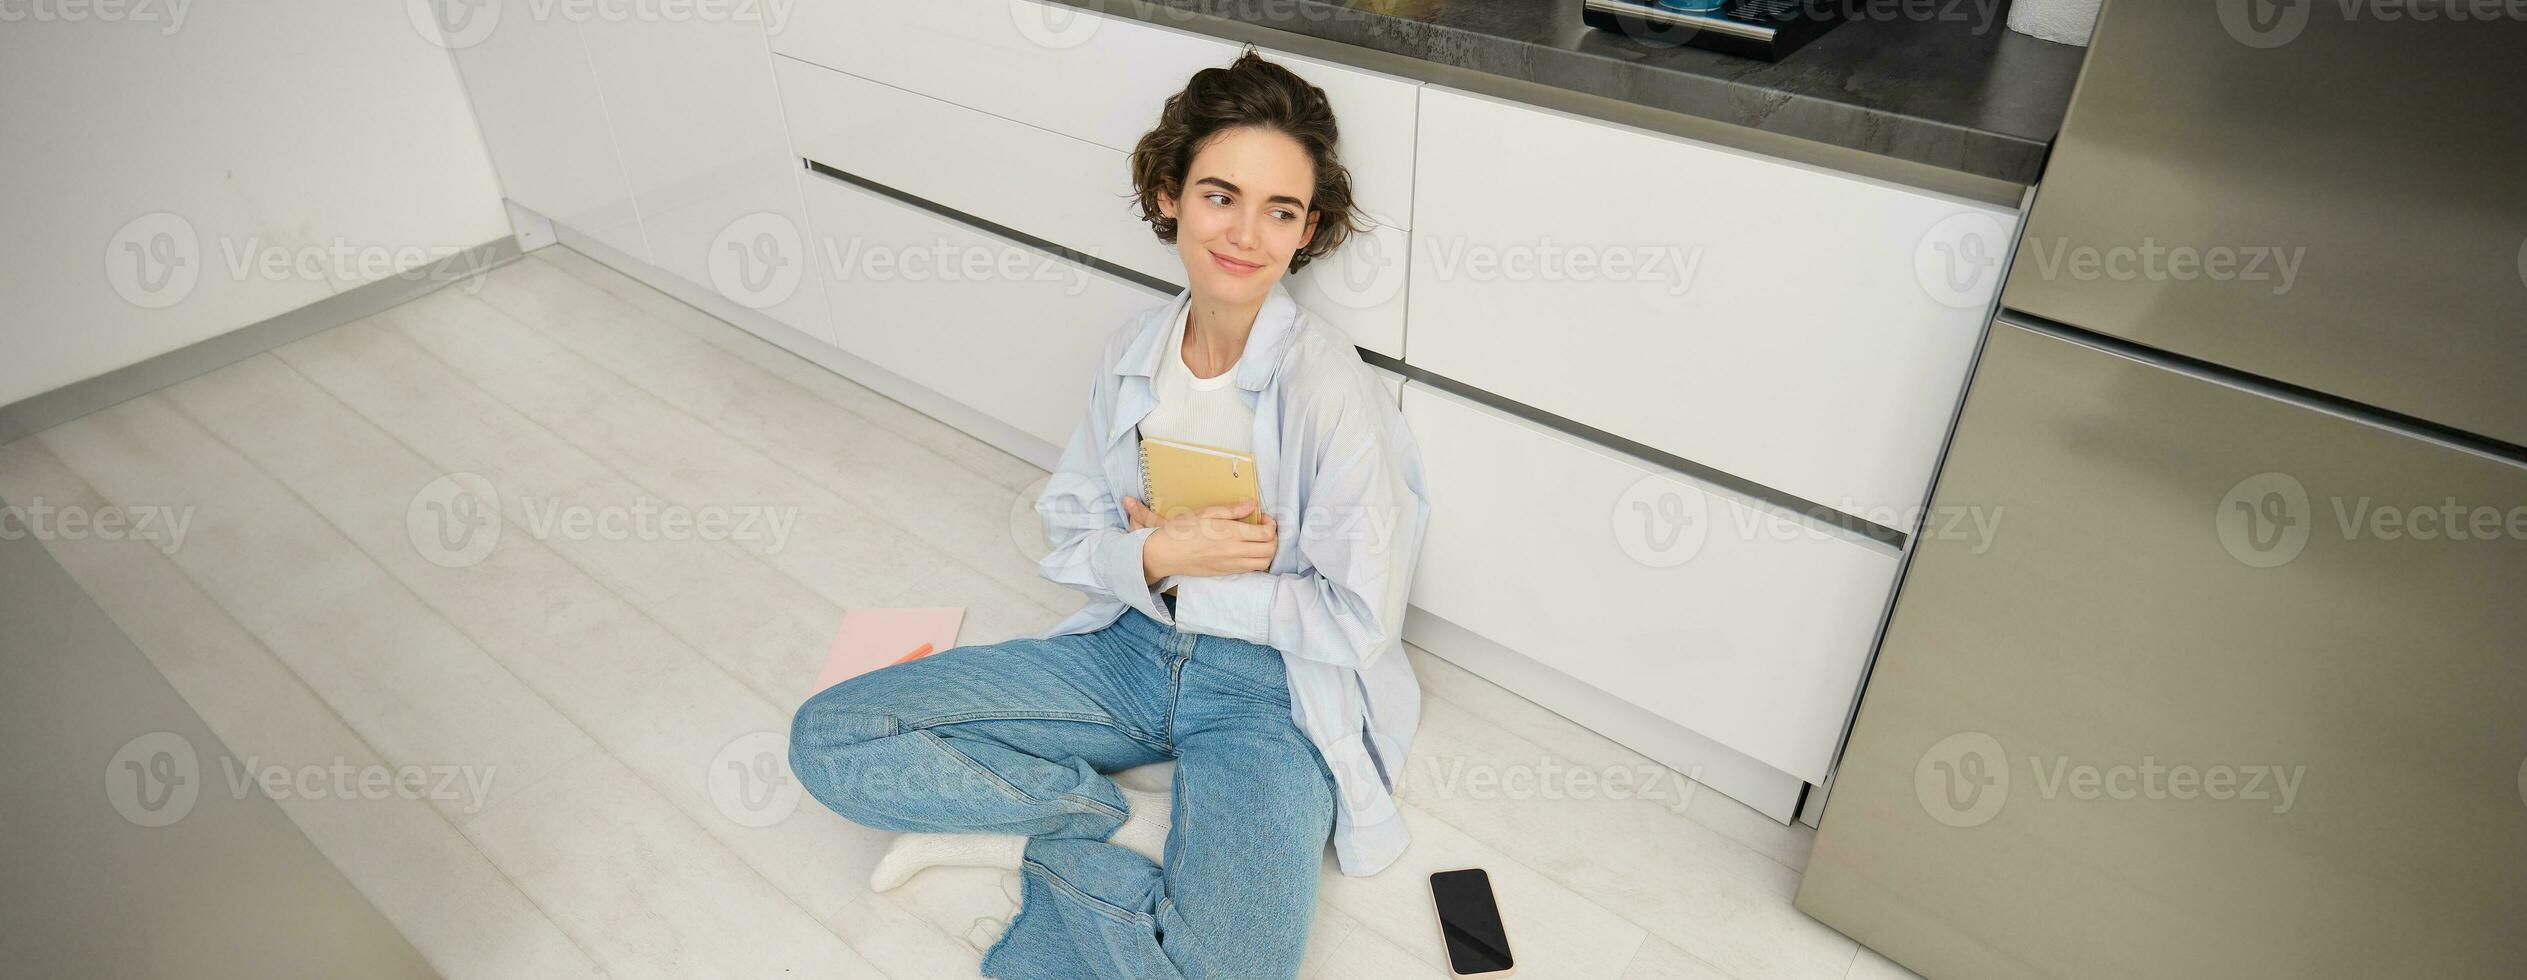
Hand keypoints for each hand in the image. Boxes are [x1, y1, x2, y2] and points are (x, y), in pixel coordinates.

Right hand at [1126, 497, 1275, 582]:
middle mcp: (1235, 552)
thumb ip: (1232, 510)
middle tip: (1263, 528)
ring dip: (1267, 551)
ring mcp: (1231, 565)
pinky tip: (1246, 549)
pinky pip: (1251, 569)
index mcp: (1231, 534)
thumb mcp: (1206, 512)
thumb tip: (1252, 505)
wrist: (1166, 554)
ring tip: (1257, 540)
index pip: (1267, 534)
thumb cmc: (1182, 530)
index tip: (1262, 518)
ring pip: (1263, 563)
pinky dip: (1256, 560)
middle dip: (1273, 538)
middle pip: (1270, 550)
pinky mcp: (1226, 573)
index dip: (1271, 524)